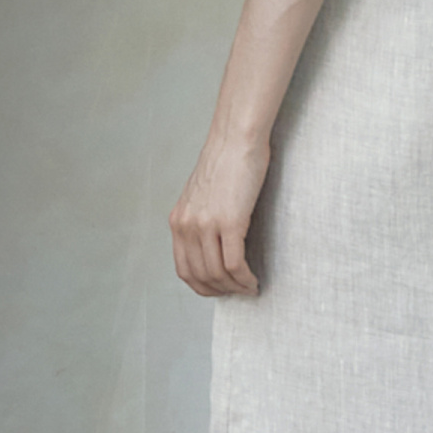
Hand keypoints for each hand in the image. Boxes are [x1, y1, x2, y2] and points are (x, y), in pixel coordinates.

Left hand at [169, 130, 269, 297]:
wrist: (236, 140)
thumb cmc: (225, 162)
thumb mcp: (201, 195)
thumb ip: (200, 220)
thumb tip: (212, 246)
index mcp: (178, 221)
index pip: (183, 269)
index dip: (202, 286)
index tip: (219, 290)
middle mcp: (187, 226)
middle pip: (201, 275)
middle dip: (221, 291)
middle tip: (239, 293)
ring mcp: (207, 225)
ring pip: (218, 274)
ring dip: (236, 287)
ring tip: (249, 288)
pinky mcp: (230, 222)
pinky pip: (235, 264)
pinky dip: (245, 278)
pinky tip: (253, 280)